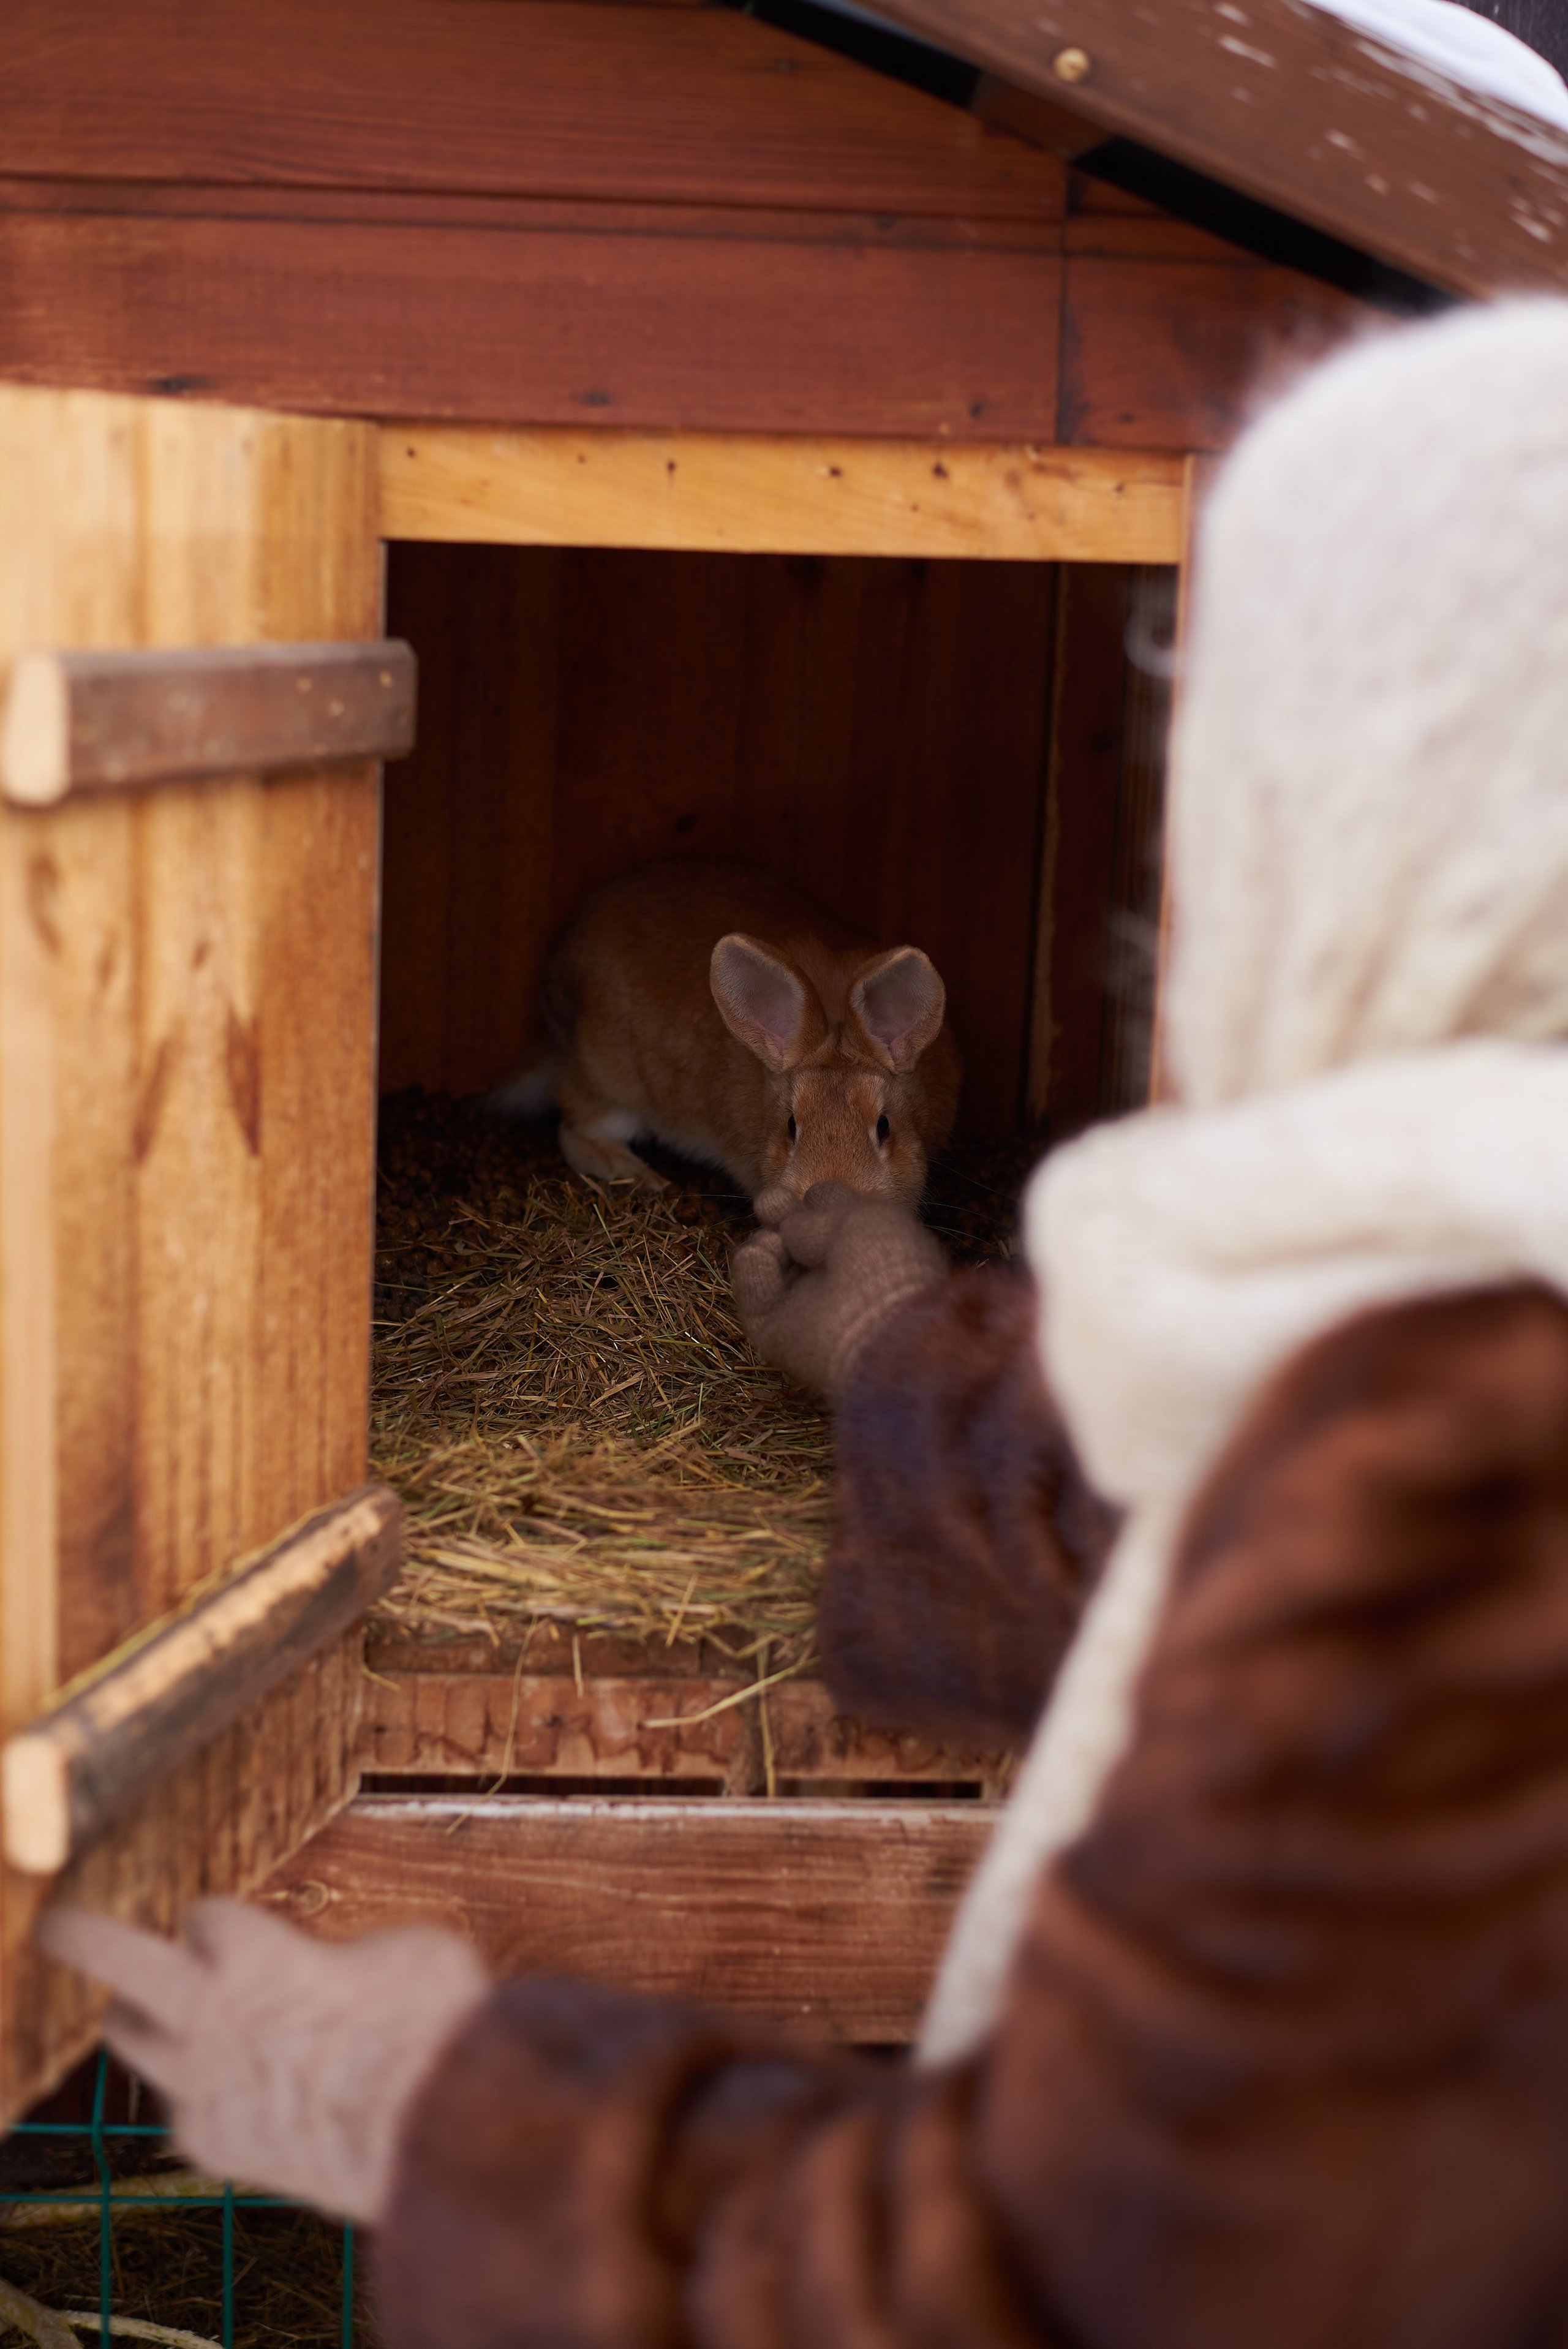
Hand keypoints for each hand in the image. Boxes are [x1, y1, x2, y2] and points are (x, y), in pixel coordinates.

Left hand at [38, 1899, 487, 2224]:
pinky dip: (210, 2094)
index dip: (227, 1924)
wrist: (428, 2132)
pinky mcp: (208, 2143)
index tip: (248, 1934)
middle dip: (83, 1937)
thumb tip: (347, 1968)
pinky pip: (187, 2106)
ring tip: (167, 2015)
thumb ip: (346, 1949)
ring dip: (146, 2019)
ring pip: (134, 2036)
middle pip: (116, 1961)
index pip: (202, 1915)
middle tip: (57, 1924)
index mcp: (251, 1951)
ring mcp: (197, 2083)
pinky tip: (256, 2098)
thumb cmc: (423, 2024)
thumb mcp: (402, 1950)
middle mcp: (206, 2013)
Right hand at [733, 1180, 945, 1398]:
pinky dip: (752, 1267)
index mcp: (868, 1248)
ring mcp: (802, 1303)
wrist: (879, 1331)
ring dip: (767, 1239)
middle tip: (771, 1204)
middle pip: (793, 1234)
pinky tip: (765, 1254)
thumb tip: (783, 1231)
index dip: (818, 1202)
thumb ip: (813, 1215)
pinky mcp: (772, 1331)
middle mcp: (835, 1276)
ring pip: (767, 1257)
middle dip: (779, 1212)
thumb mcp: (859, 1217)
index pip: (830, 1217)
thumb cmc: (885, 1268)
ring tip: (777, 1239)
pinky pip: (751, 1290)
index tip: (816, 1199)